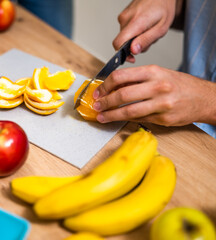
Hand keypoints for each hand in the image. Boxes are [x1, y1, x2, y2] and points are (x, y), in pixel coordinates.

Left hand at [93, 65, 215, 125]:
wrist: (204, 98)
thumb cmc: (179, 85)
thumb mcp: (159, 74)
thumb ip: (136, 80)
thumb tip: (112, 87)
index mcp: (153, 71)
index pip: (120, 76)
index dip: (105, 85)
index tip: (98, 92)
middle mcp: (157, 86)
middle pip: (122, 94)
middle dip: (105, 102)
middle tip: (96, 106)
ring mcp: (162, 104)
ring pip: (128, 110)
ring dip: (111, 115)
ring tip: (101, 117)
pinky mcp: (164, 119)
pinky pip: (139, 119)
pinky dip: (126, 119)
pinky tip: (118, 119)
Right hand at [113, 0, 176, 62]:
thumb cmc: (164, 8)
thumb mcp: (161, 28)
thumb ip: (146, 40)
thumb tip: (133, 50)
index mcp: (136, 22)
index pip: (118, 43)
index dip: (123, 54)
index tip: (131, 58)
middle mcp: (126, 18)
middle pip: (124, 42)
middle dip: (136, 46)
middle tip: (149, 38)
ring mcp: (123, 16)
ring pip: (126, 37)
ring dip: (136, 39)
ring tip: (148, 29)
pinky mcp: (123, 16)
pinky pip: (126, 31)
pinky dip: (135, 32)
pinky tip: (143, 25)